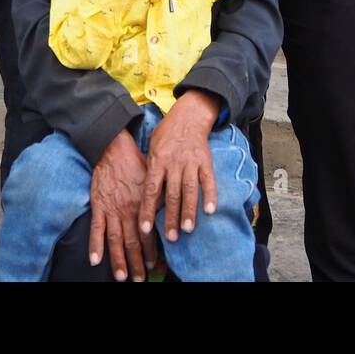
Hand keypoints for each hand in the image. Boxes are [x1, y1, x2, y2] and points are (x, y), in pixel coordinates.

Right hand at [89, 130, 157, 281]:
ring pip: (115, 241)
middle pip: (132, 243)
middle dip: (137, 263)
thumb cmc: (136, 163)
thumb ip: (158, 199)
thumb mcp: (153, 180)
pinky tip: (95, 260)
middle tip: (140, 279)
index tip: (154, 265)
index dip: (151, 251)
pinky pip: (96, 229)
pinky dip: (95, 245)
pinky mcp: (98, 206)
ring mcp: (111, 210)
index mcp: (143, 205)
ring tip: (122, 277)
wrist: (113, 149)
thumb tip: (167, 216)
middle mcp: (128, 211)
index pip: (148, 235)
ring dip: (119, 261)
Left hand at [138, 89, 219, 243]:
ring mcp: (191, 162)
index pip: (150, 190)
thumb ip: (150, 171)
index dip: (147, 210)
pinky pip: (208, 180)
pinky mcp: (206, 161)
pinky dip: (210, 195)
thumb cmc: (166, 135)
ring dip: (189, 211)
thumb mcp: (151, 149)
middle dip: (170, 217)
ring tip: (188, 229)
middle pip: (171, 194)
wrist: (188, 116)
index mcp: (157, 161)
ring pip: (189, 190)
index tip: (144, 229)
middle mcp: (173, 163)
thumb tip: (144, 197)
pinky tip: (210, 210)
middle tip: (171, 237)